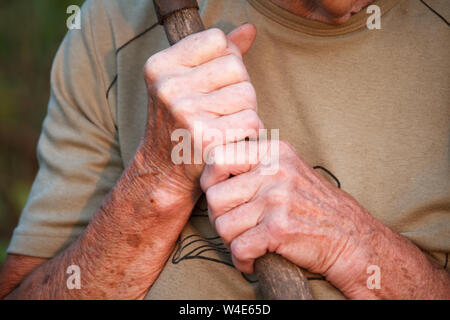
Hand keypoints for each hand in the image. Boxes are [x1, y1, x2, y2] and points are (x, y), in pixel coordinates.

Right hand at [136, 24, 261, 195]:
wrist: (165, 171)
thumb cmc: (180, 123)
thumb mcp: (187, 82)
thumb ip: (217, 53)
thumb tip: (249, 29)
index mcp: (161, 66)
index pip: (217, 40)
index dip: (224, 62)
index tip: (211, 85)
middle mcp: (168, 86)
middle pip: (236, 67)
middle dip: (237, 88)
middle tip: (219, 111)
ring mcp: (185, 112)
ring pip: (248, 94)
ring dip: (245, 112)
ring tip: (224, 126)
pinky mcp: (206, 137)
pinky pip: (252, 121)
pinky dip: (248, 133)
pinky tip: (230, 140)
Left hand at [200, 140, 382, 288]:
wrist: (351, 237)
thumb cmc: (313, 206)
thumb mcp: (287, 170)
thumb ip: (254, 165)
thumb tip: (211, 173)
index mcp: (273, 151)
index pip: (218, 157)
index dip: (210, 181)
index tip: (221, 196)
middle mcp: (274, 170)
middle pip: (215, 197)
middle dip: (220, 218)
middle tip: (237, 227)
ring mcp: (277, 198)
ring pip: (223, 225)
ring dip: (231, 241)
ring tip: (248, 242)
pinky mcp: (279, 228)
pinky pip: (239, 248)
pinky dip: (242, 260)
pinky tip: (254, 259)